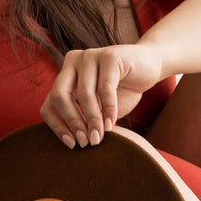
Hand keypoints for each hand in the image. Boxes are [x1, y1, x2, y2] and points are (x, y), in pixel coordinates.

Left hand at [40, 43, 166, 148]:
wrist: (150, 66)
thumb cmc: (123, 89)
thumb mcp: (99, 108)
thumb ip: (86, 119)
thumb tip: (75, 143)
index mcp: (65, 75)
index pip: (49, 103)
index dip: (57, 126)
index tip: (72, 144)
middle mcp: (73, 62)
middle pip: (59, 96)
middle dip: (72, 122)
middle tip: (86, 142)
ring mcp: (90, 55)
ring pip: (83, 94)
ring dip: (92, 120)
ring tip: (99, 137)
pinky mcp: (109, 55)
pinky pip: (105, 88)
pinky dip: (108, 109)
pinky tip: (112, 124)